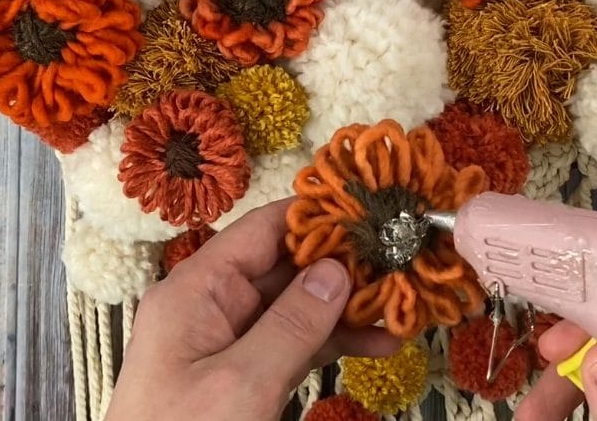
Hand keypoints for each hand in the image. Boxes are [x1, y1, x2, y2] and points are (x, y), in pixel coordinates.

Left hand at [105, 199, 400, 420]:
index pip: (261, 230)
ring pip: (297, 307)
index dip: (315, 217)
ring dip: (348, 308)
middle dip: (343, 265)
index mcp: (196, 290)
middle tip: (400, 262)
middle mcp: (211, 306)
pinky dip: (335, 342)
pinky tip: (378, 343)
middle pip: (284, 267)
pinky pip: (295, 344)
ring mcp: (228, 342)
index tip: (369, 212)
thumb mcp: (240, 384)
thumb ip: (291, 324)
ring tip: (401, 308)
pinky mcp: (244, 375)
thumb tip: (336, 270)